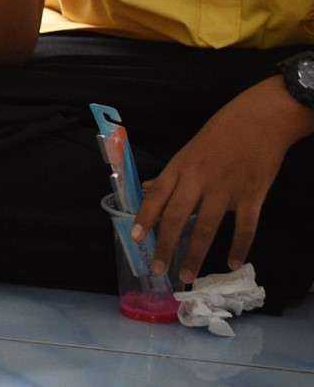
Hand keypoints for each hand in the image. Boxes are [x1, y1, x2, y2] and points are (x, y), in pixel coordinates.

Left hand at [134, 76, 313, 280]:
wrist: (260, 119)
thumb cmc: (222, 132)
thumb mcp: (189, 149)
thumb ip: (171, 174)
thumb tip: (148, 189)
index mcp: (181, 167)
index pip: (157, 195)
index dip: (145, 218)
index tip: (135, 239)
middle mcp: (199, 179)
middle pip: (177, 217)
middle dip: (165, 246)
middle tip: (158, 271)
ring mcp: (226, 189)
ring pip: (206, 227)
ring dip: (195, 254)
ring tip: (186, 276)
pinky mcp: (253, 196)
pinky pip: (244, 228)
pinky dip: (239, 248)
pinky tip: (232, 264)